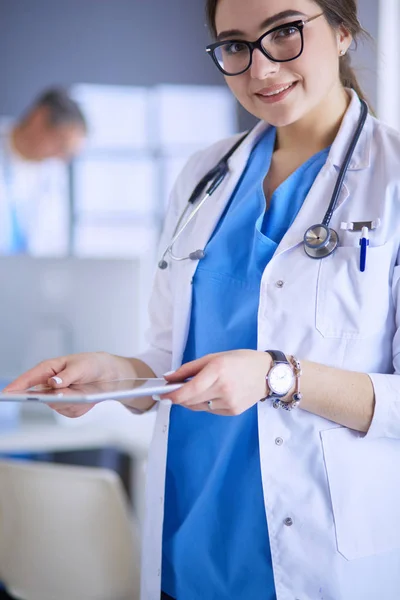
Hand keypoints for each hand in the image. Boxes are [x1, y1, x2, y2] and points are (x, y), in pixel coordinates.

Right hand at [3, 352, 133, 417]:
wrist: (110, 375)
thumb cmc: (92, 364)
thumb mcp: (81, 366)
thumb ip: (67, 375)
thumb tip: (53, 382)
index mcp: (50, 369)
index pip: (29, 378)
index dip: (17, 386)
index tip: (7, 394)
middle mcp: (51, 384)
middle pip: (41, 397)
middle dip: (52, 397)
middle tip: (62, 395)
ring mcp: (58, 396)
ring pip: (56, 406)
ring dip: (68, 402)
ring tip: (81, 393)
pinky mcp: (68, 406)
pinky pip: (69, 412)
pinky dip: (78, 407)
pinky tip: (86, 399)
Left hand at [164, 350, 271, 414]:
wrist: (268, 374)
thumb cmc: (240, 361)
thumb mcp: (214, 357)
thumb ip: (190, 368)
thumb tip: (169, 377)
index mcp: (217, 371)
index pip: (188, 390)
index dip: (172, 395)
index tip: (162, 395)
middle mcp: (223, 389)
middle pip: (190, 401)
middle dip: (179, 397)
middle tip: (175, 390)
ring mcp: (228, 403)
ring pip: (199, 407)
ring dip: (193, 400)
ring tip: (202, 388)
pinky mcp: (232, 411)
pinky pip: (210, 410)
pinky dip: (206, 403)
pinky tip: (215, 393)